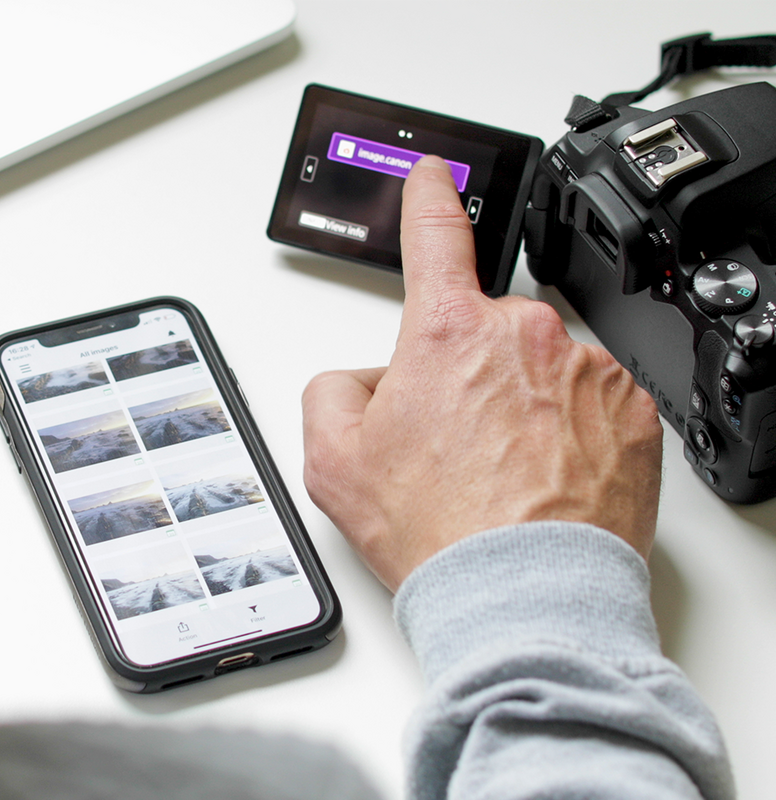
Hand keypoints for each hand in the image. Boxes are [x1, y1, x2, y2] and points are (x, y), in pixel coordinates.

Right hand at [302, 156, 662, 591]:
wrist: (524, 592)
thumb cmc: (440, 530)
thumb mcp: (335, 460)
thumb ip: (333, 389)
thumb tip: (367, 378)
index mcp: (447, 334)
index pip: (434, 235)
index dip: (427, 197)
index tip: (432, 175)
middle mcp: (520, 336)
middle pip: (481, 333)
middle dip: (462, 372)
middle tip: (456, 443)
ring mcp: (581, 370)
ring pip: (535, 369)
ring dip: (517, 404)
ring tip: (502, 472)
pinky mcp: (629, 408)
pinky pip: (586, 401)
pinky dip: (567, 428)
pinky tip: (545, 475)